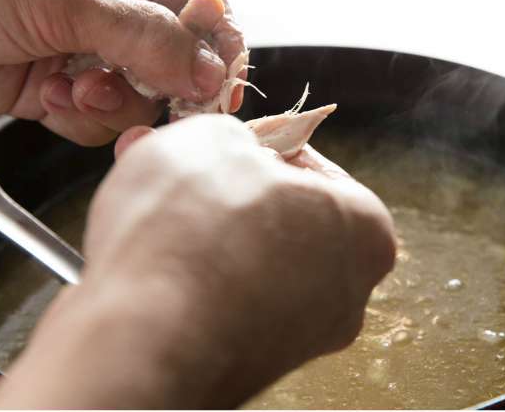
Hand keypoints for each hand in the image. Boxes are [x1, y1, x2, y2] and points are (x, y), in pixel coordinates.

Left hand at [0, 0, 245, 145]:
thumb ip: (143, 36)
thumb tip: (208, 69)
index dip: (215, 35)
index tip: (225, 81)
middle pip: (167, 44)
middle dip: (162, 77)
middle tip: (167, 105)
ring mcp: (66, 37)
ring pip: (131, 84)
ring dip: (114, 99)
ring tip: (79, 93)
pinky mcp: (36, 82)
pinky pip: (88, 110)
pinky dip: (81, 116)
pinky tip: (55, 102)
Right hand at [0, 117, 396, 409]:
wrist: (136, 346)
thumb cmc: (190, 232)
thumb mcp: (211, 137)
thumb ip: (231, 133)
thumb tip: (225, 147)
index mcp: (368, 230)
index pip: (313, 167)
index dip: (256, 146)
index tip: (219, 144)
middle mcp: (347, 296)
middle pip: (279, 219)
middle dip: (224, 192)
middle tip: (176, 173)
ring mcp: (296, 342)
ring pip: (242, 264)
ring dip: (197, 236)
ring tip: (147, 213)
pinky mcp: (242, 371)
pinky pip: (213, 308)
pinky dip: (182, 286)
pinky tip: (144, 267)